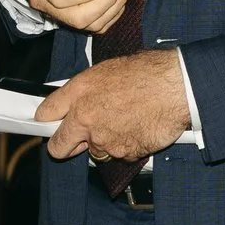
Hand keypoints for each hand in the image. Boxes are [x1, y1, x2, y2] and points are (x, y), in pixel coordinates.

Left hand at [39, 49, 189, 162]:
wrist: (177, 87)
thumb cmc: (146, 73)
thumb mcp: (105, 70)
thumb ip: (80, 91)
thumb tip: (67, 102)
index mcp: (79, 97)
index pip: (46, 116)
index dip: (46, 121)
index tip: (48, 123)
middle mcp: (87, 122)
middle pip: (60, 148)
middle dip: (67, 144)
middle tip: (81, 135)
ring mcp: (106, 142)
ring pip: (95, 152)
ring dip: (104, 143)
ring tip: (125, 121)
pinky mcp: (125, 154)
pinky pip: (120, 155)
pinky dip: (127, 145)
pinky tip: (138, 126)